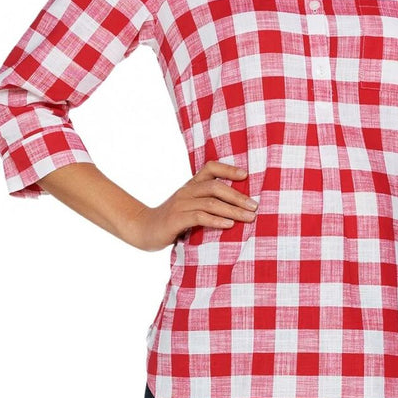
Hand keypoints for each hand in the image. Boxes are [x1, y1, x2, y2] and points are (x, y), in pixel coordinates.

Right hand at [129, 161, 257, 250]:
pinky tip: (229, 225)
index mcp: (191, 185)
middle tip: (255, 206)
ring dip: (233, 210)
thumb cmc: (173, 220)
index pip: (210, 168)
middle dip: (238, 196)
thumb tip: (239, 206)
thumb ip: (207, 203)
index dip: (228, 169)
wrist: (143, 229)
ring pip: (211, 202)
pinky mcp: (176, 219)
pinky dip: (217, 220)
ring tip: (249, 217)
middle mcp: (186, 191)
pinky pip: (200, 217)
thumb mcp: (190, 207)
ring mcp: (180, 204)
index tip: (246, 175)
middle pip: (216, 186)